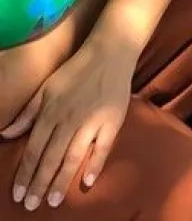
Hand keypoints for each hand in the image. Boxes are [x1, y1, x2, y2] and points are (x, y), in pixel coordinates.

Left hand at [1, 42, 135, 210]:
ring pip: (73, 157)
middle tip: (32, 205)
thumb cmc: (75, 71)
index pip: (34, 151)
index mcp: (50, 114)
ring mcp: (91, 122)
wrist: (110, 54)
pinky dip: (95, 165)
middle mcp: (68, 121)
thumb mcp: (45, 90)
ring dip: (61, 181)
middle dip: (39, 184)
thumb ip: (27, 114)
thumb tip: (5, 134)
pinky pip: (103, 148)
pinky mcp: (112, 122)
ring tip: (53, 200)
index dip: (24, 174)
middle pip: (50, 159)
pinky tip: (86, 182)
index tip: (18, 193)